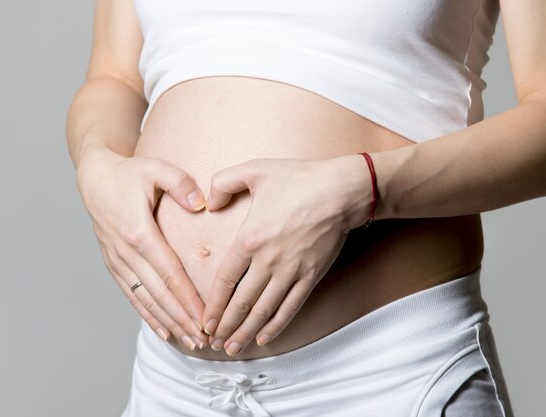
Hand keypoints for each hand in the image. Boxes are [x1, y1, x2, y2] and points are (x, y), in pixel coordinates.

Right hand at [76, 146, 208, 349]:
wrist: (94, 177)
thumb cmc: (129, 173)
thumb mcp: (156, 169)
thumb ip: (181, 184)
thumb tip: (202, 204)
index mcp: (139, 232)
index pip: (170, 273)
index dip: (188, 298)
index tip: (205, 317)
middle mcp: (126, 253)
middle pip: (159, 294)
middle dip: (182, 319)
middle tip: (204, 339)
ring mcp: (117, 261)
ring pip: (145, 299)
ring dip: (168, 322)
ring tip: (190, 341)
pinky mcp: (113, 264)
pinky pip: (132, 295)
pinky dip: (148, 315)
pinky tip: (163, 330)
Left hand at [200, 154, 371, 355]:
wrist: (340, 191)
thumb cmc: (299, 179)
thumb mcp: (254, 170)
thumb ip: (223, 183)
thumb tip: (209, 203)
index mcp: (250, 238)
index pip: (225, 280)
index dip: (213, 304)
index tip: (204, 321)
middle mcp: (268, 261)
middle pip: (241, 302)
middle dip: (225, 326)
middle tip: (212, 343)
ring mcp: (291, 271)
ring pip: (263, 310)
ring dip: (246, 332)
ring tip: (232, 348)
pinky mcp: (310, 276)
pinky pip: (290, 307)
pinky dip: (276, 325)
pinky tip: (265, 338)